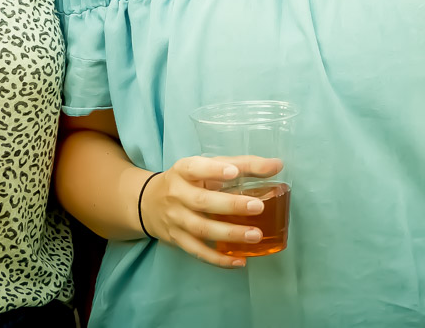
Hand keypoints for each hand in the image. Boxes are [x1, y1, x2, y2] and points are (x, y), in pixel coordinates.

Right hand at [140, 155, 282, 267]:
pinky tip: (240, 260)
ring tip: (256, 235)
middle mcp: (177, 195)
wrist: (148, 203)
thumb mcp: (207, 167)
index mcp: (183, 171)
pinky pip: (198, 252)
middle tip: (258, 207)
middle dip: (230, 205)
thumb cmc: (188, 181)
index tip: (233, 172)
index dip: (214, 171)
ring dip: (230, 234)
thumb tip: (276, 165)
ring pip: (202, 229)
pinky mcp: (178, 240)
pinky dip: (219, 259)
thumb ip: (242, 165)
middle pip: (202, 202)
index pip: (196, 168)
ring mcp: (176, 219)